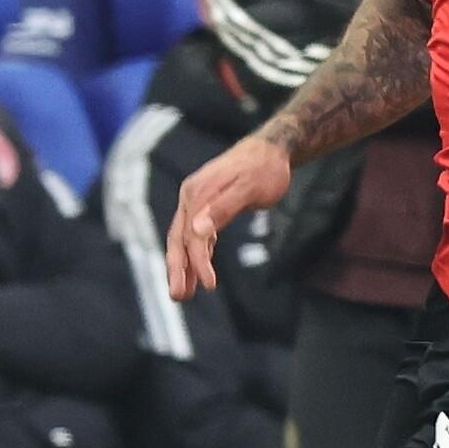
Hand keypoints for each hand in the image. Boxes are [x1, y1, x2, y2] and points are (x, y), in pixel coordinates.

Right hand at [168, 133, 291, 300]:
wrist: (270, 150)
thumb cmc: (264, 169)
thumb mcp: (249, 187)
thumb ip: (224, 208)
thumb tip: (198, 230)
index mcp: (198, 193)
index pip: (192, 235)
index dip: (198, 262)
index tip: (210, 285)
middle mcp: (191, 197)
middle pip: (179, 239)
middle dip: (177, 269)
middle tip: (177, 297)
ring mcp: (197, 202)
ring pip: (185, 239)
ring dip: (184, 266)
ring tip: (183, 294)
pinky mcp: (207, 207)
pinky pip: (196, 235)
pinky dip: (196, 255)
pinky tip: (197, 273)